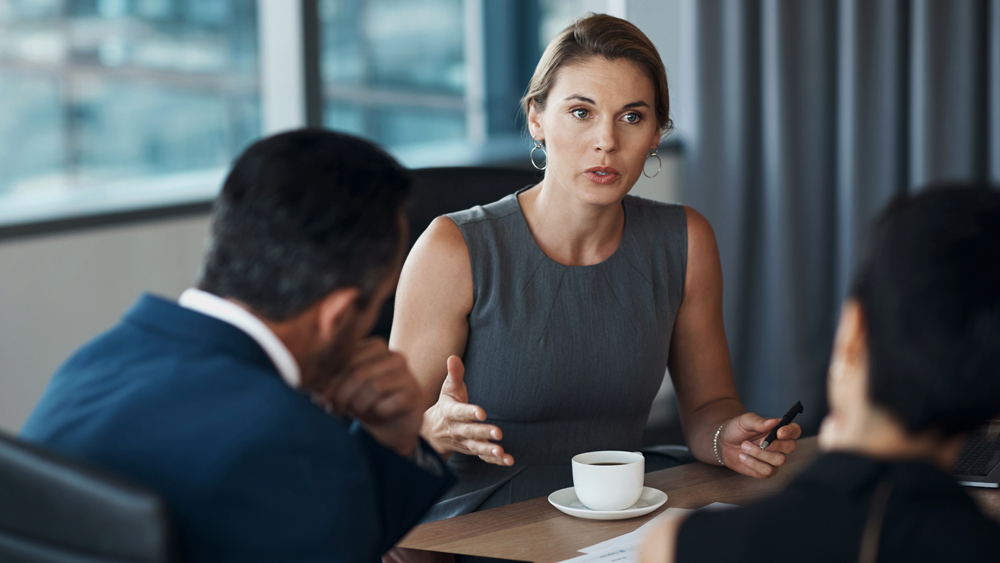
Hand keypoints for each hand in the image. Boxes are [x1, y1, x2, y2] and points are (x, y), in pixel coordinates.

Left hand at [320, 338, 421, 457]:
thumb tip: (313, 392)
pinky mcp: (414, 395)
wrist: (393, 428)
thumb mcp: (345, 391)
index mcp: (375, 347)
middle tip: (335, 410)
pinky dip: (376, 414)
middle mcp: (394, 357)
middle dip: (342, 395)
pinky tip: (377, 416)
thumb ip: (330, 385)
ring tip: (357, 413)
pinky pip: (387, 403)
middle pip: (359, 372)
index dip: (331, 381)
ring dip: (359, 406)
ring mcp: (407, 375)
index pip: (347, 358)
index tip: (321, 399)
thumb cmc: (366, 404)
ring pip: (373, 387)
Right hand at [422, 356, 512, 465]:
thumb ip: (454, 374)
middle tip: (498, 433)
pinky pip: (483, 458)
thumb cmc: (446, 405)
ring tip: (501, 452)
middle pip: (470, 432)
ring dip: (488, 450)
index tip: (482, 412)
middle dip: (483, 433)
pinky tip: (508, 460)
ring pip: (476, 448)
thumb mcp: (448, 390)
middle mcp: (457, 429)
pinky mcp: (472, 450)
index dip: (470, 412)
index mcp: (451, 413)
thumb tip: (453, 357)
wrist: (433, 432)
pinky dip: (495, 461)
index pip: (460, 412)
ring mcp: (464, 442)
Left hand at [718, 412, 800, 477]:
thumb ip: (758, 421)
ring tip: (743, 446)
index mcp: (778, 429)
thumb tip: (773, 422)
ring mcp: (774, 458)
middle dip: (776, 445)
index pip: (795, 430)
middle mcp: (780, 444)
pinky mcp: (766, 471)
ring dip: (759, 454)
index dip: (791, 431)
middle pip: (791, 447)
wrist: (723, 443)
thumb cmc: (737, 429)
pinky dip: (753, 463)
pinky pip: (768, 471)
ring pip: (779, 460)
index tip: (779, 432)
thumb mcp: (744, 421)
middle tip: (760, 442)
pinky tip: (742, 456)